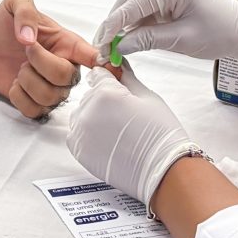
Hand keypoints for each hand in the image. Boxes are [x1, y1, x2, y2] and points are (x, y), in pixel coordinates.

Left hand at [0, 0, 98, 118]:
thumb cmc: (7, 23)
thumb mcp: (15, 2)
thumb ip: (25, 11)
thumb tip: (28, 37)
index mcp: (68, 45)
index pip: (95, 56)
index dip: (107, 65)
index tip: (115, 71)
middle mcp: (65, 68)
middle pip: (67, 77)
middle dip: (40, 62)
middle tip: (26, 50)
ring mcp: (52, 88)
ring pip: (50, 97)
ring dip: (27, 80)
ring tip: (20, 67)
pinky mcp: (35, 103)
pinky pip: (34, 111)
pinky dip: (19, 97)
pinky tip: (16, 83)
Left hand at [65, 58, 201, 205]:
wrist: (161, 171)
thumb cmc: (160, 136)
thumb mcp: (148, 97)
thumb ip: (127, 78)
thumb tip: (119, 66)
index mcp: (105, 93)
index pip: (98, 74)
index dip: (110, 80)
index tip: (119, 89)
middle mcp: (88, 111)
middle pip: (90, 95)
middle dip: (104, 100)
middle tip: (125, 115)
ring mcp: (81, 132)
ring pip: (82, 114)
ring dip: (94, 117)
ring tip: (118, 130)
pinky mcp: (79, 151)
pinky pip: (77, 134)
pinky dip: (88, 135)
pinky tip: (108, 140)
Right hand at [94, 0, 237, 62]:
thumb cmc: (221, 33)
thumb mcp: (183, 39)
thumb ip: (149, 40)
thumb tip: (120, 45)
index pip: (134, 2)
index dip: (115, 23)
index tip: (103, 42)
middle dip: (113, 22)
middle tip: (102, 46)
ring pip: (133, 5)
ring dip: (121, 25)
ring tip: (110, 46)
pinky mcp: (168, 1)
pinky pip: (144, 12)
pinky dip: (133, 26)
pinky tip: (125, 41)